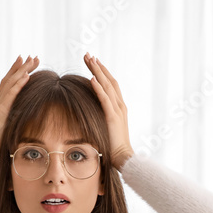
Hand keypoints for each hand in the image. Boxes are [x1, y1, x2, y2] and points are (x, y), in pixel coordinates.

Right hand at [0, 55, 39, 157]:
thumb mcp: (10, 124)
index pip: (10, 82)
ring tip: (32, 61)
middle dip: (23, 66)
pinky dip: (19, 84)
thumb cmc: (1, 140)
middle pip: (11, 78)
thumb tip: (26, 114)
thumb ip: (16, 116)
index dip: (19, 71)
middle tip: (34, 57)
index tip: (29, 62)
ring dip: (22, 70)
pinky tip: (27, 76)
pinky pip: (11, 94)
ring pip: (11, 82)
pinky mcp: (1, 109)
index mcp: (1, 102)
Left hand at [84, 53, 133, 169]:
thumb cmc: (114, 147)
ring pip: (107, 86)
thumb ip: (102, 119)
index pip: (110, 85)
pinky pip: (105, 100)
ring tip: (89, 59)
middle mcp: (120, 106)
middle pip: (109, 80)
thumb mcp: (108, 129)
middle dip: (98, 67)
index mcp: (119, 108)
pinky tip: (91, 78)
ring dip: (97, 71)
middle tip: (88, 54)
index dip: (102, 72)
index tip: (92, 62)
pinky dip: (98, 88)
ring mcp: (118, 111)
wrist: (125, 158)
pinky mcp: (113, 118)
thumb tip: (91, 116)